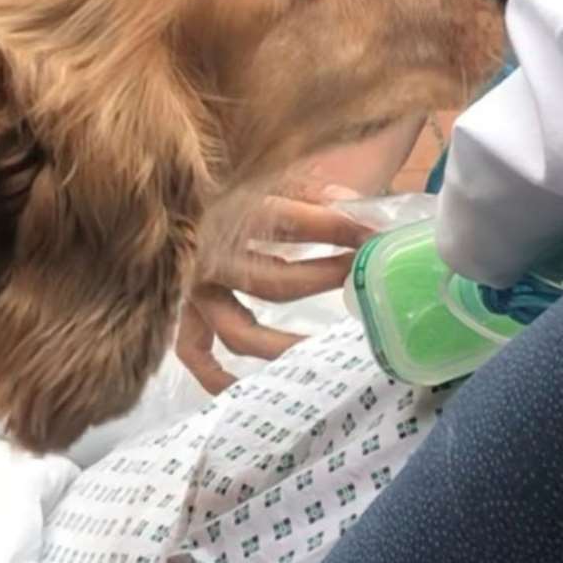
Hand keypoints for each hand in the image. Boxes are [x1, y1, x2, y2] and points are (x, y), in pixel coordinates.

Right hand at [177, 188, 374, 392]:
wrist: (202, 183)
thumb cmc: (254, 183)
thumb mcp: (289, 175)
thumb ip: (326, 197)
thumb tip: (372, 229)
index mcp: (231, 210)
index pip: (288, 222)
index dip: (335, 231)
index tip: (373, 239)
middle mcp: (208, 252)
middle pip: (271, 283)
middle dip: (322, 283)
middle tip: (359, 282)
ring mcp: (195, 287)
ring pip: (238, 331)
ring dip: (284, 346)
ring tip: (324, 349)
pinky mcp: (188, 310)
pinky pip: (195, 350)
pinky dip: (216, 375)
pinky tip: (251, 386)